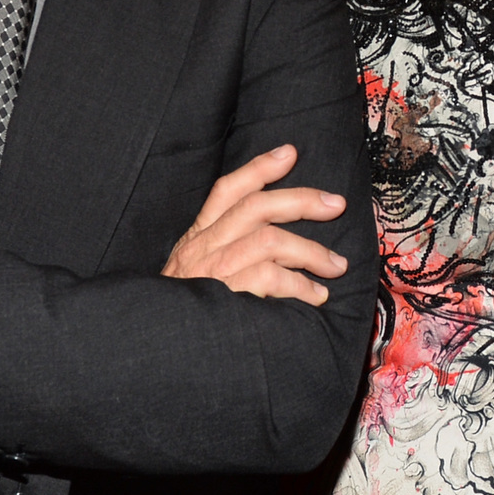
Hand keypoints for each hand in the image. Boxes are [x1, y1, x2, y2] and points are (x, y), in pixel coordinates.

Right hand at [164, 144, 349, 304]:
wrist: (157, 341)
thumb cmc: (188, 310)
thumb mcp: (194, 271)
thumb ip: (225, 248)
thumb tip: (275, 236)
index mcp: (199, 236)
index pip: (227, 190)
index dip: (258, 168)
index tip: (289, 153)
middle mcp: (204, 246)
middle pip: (256, 206)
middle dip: (302, 200)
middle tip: (336, 205)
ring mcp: (214, 269)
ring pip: (270, 240)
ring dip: (311, 252)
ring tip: (336, 267)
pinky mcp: (225, 294)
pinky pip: (271, 277)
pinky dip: (300, 286)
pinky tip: (316, 296)